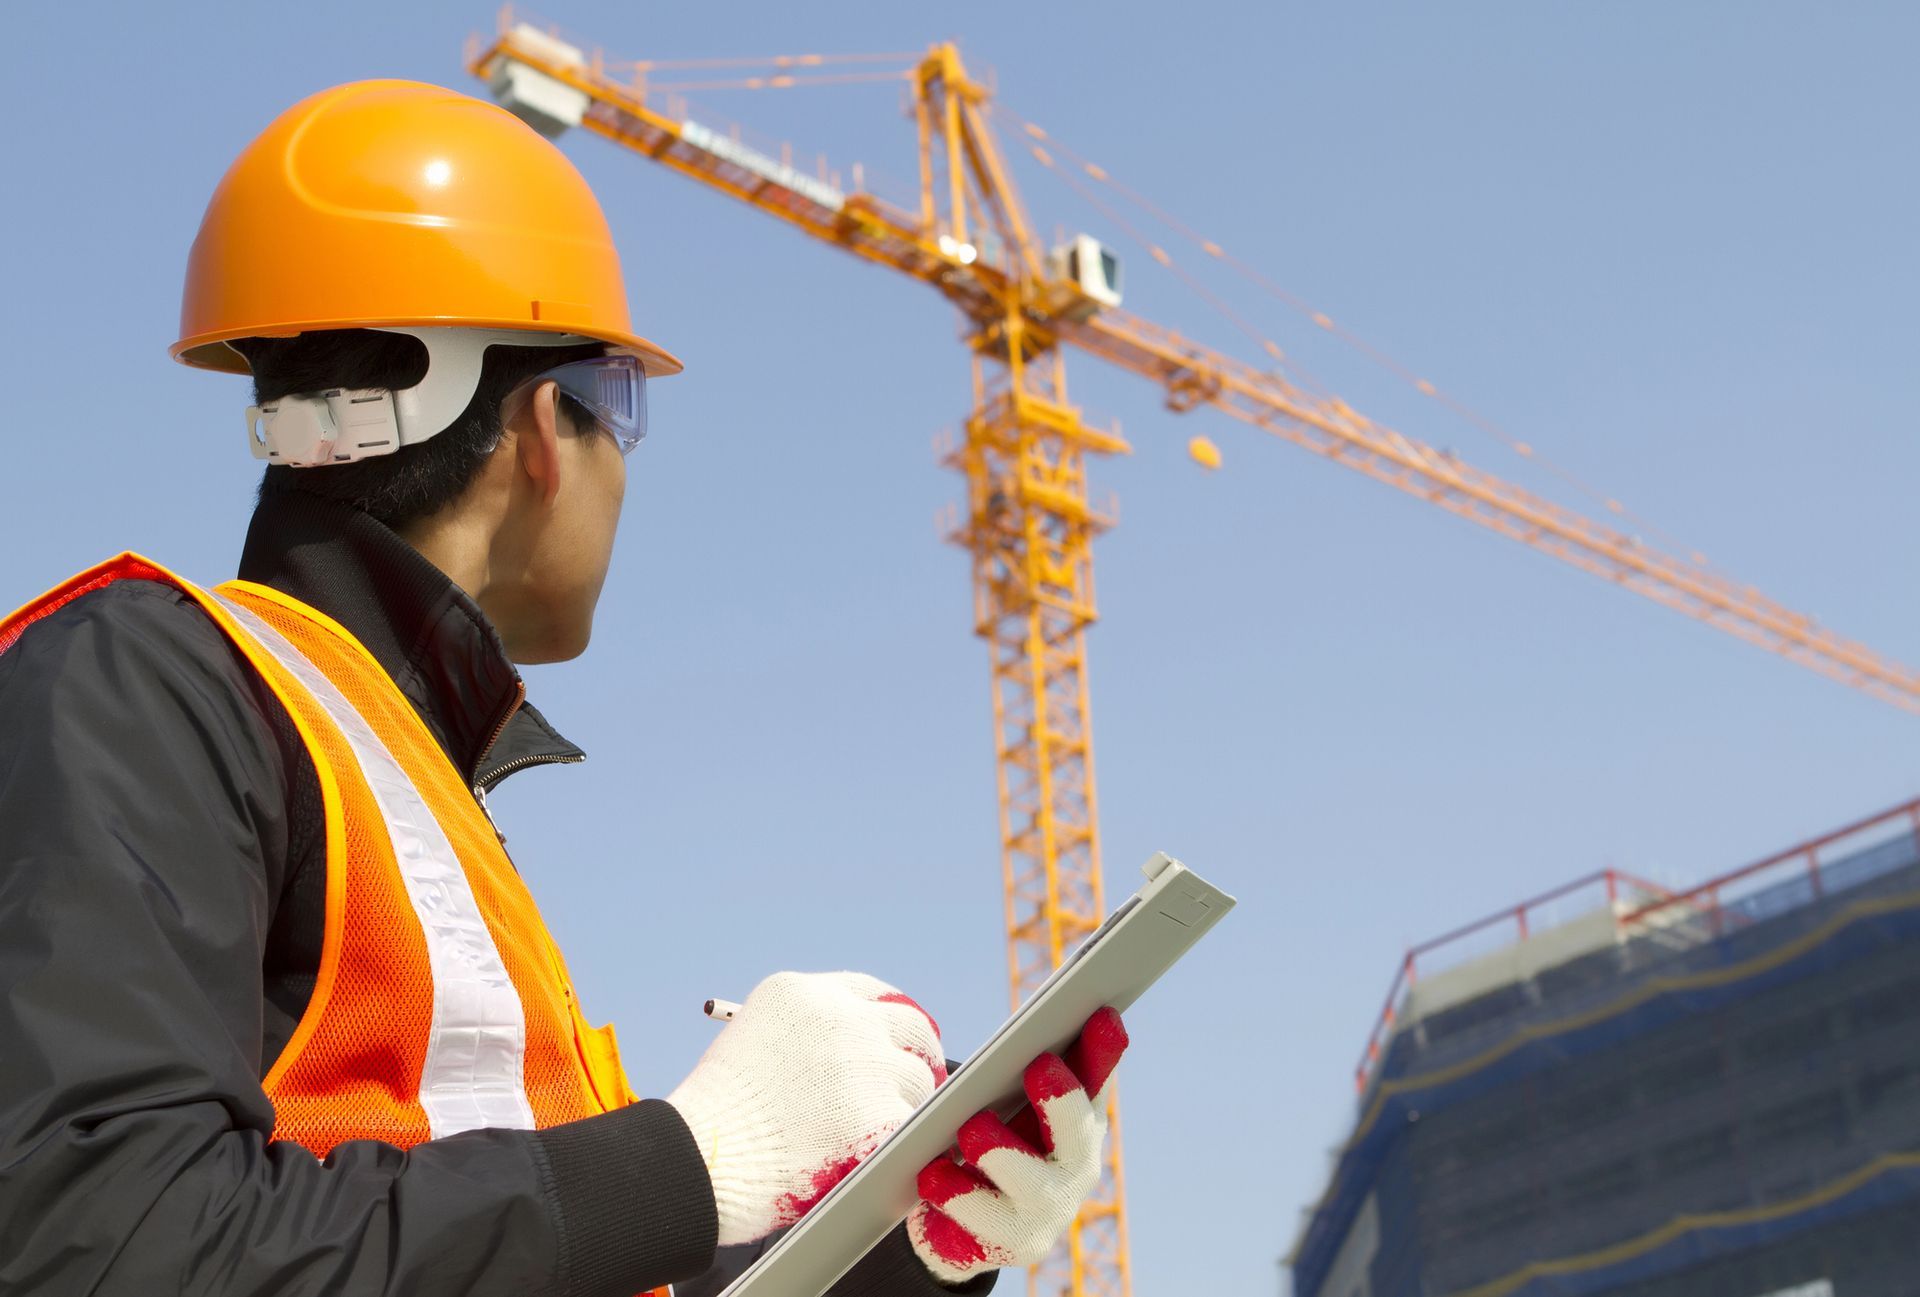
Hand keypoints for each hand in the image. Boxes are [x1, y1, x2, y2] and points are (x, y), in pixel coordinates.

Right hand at [665, 971, 944, 1245]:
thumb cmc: (718, 1119)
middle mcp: (842, 1019)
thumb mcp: (753, 1039)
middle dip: (919, 1053)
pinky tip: (884, 1156)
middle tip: (921, 1080)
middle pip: (911, 1025)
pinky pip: (914, 1126)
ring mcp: (866, 1065)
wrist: (702, 1160)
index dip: (890, 1018)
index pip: (871, 992)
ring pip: (917, 1080)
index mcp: (804, 995)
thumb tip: (855, 1048)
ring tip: (880, 1132)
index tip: (901, 1038)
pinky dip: (904, 1143)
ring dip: (907, 1104)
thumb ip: (805, 1034)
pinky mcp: (882, 1116)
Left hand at [906, 1007, 1128, 1283]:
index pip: (1097, 1081)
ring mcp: (1048, 1210)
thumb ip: (1024, 1069)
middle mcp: (1076, 1166)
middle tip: (1040, 1064)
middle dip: (1062, 1099)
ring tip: (971, 1130)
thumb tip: (1033, 1021)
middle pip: (1079, 1134)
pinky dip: (957, 1195)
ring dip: (1003, 1154)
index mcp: (1078, 1121)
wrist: (965, 1219)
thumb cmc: (993, 1141)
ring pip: (1034, 1186)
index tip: (1102, 1013)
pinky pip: (985, 1223)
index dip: (1103, 1051)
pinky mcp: (1014, 1245)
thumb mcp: (1006, 1101)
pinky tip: (931, 1176)